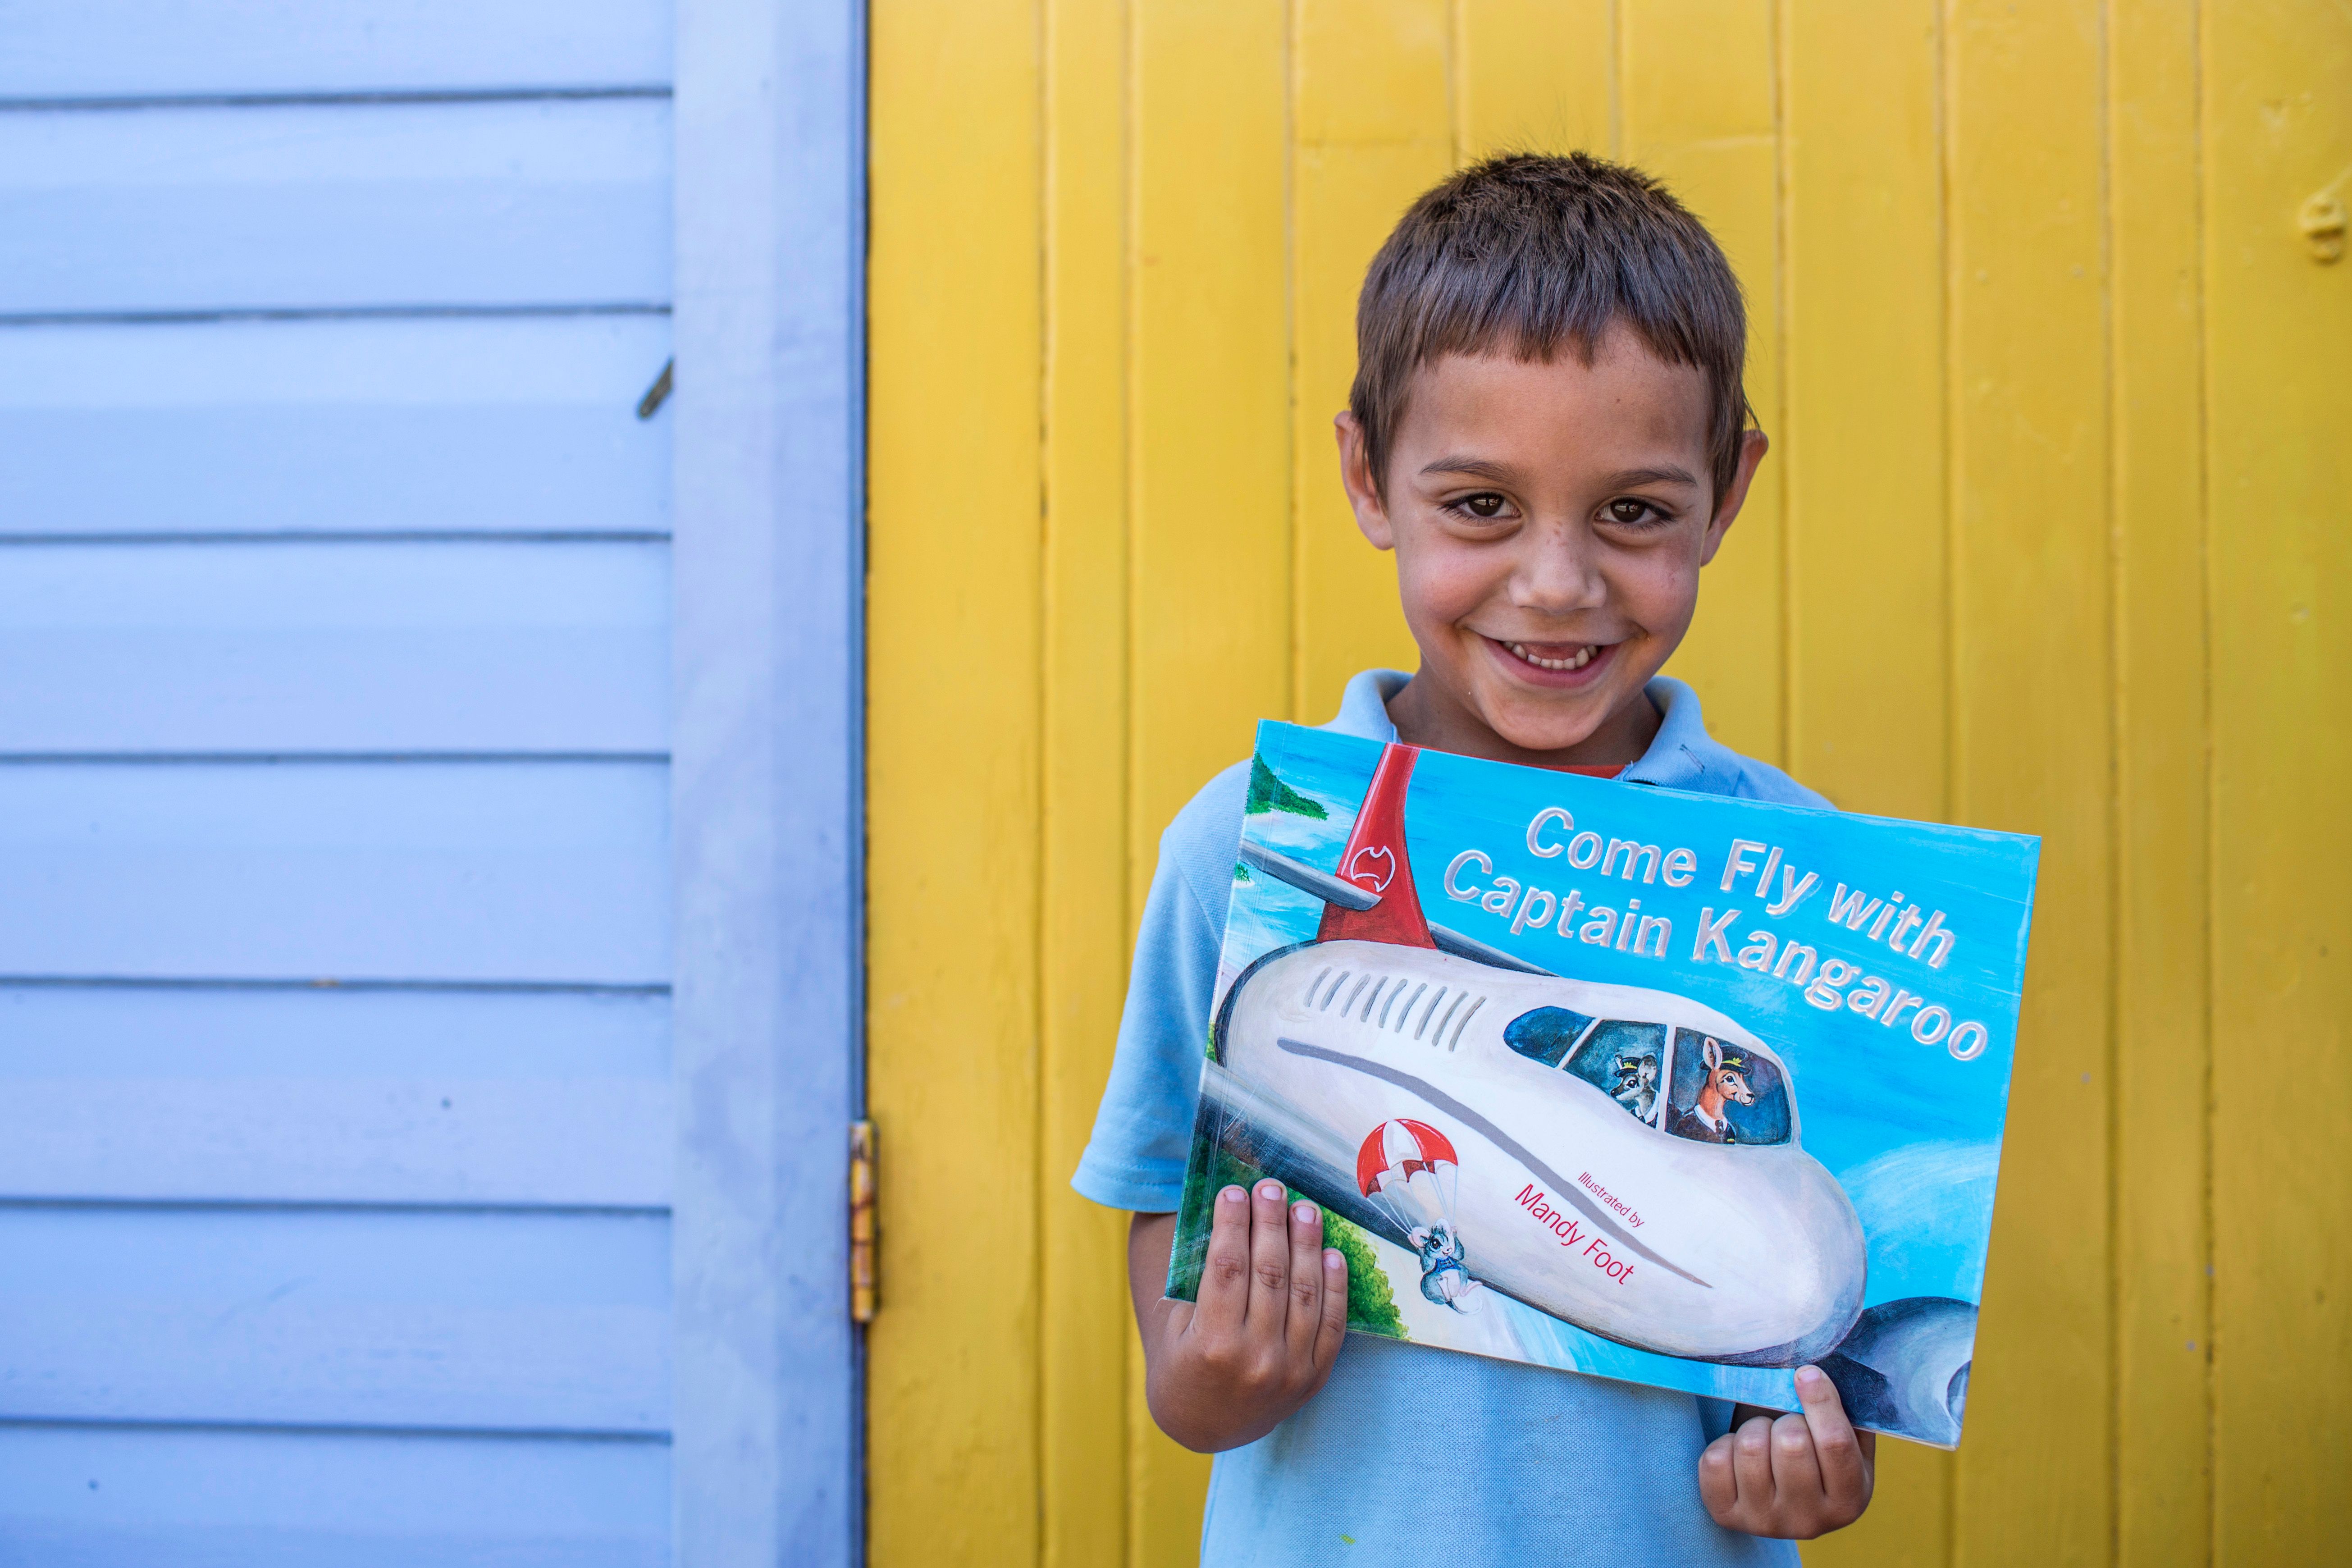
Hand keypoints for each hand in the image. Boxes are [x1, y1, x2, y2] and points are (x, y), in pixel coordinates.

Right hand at [1129, 1181, 1348, 1451]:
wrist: (1203, 1425)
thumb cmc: (1182, 1361)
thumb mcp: (1174, 1324)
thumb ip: (1198, 1278)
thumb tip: (1228, 1216)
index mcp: (1211, 1345)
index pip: (1226, 1269)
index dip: (1232, 1225)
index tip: (1234, 1191)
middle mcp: (1254, 1359)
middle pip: (1269, 1274)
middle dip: (1271, 1224)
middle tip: (1271, 1188)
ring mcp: (1289, 1371)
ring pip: (1304, 1294)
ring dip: (1306, 1245)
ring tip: (1304, 1209)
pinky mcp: (1313, 1378)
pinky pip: (1331, 1325)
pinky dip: (1335, 1287)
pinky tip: (1332, 1252)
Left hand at [1698, 1365, 1875, 1538]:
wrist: (1777, 1493)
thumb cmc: (1812, 1453)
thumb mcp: (1842, 1437)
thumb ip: (1839, 1410)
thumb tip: (1812, 1372)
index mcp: (1849, 1499)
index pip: (1836, 1442)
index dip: (1820, 1401)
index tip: (1805, 1373)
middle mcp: (1810, 1521)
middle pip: (1791, 1443)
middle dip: (1785, 1418)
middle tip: (1786, 1422)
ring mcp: (1766, 1523)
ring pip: (1750, 1448)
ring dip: (1754, 1428)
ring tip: (1764, 1437)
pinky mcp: (1727, 1517)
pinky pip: (1715, 1461)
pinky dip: (1724, 1444)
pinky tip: (1738, 1453)